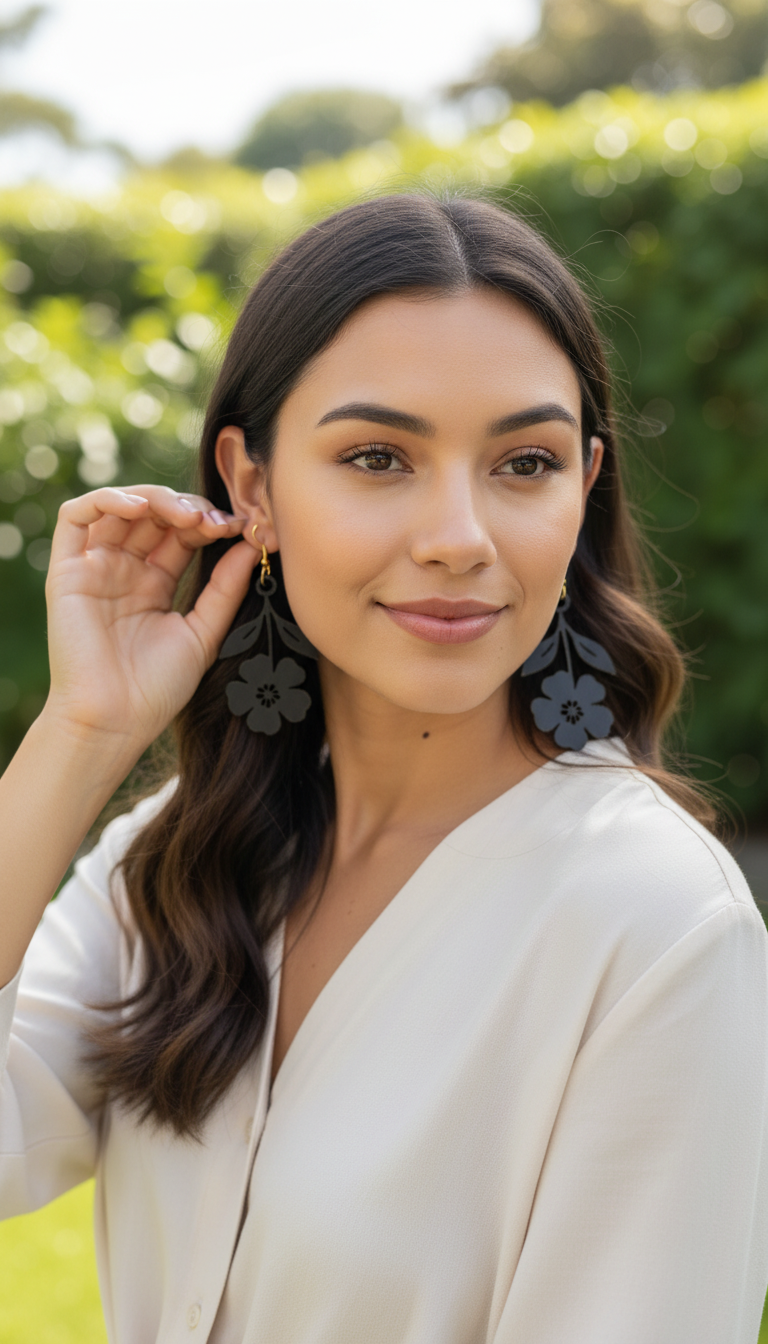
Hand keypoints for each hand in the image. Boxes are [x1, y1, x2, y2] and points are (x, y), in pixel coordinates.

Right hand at [42, 484, 258, 751]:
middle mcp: (123, 571)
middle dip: (188, 507)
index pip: (181, 533)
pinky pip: (75, 517)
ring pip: (118, 506)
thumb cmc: (157, 689)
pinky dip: (106, 500)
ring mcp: (94, 568)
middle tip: (215, 521)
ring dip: (155, 498)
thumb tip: (253, 544)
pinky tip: (139, 509)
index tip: (240, 528)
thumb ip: (226, 588)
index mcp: (154, 584)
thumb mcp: (204, 633)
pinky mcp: (67, 571)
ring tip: (186, 515)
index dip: (209, 522)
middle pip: (153, 514)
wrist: (115, 721)